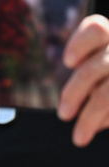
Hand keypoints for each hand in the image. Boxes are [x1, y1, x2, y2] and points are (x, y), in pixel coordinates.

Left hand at [59, 14, 108, 146]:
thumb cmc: (105, 76)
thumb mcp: (95, 70)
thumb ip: (86, 75)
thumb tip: (67, 108)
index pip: (96, 29)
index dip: (80, 44)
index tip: (67, 63)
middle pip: (95, 68)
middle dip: (75, 93)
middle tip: (62, 115)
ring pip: (106, 94)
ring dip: (91, 117)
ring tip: (78, 138)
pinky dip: (108, 119)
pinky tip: (100, 127)